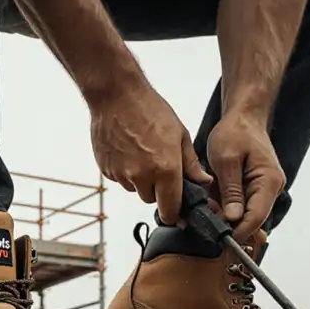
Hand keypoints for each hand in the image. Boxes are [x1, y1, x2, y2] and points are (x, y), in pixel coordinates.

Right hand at [90, 86, 213, 224]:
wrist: (116, 95)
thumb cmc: (150, 110)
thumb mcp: (180, 135)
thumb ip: (191, 164)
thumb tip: (203, 182)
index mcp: (165, 170)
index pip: (170, 211)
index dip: (175, 213)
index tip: (177, 210)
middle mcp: (141, 176)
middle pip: (151, 200)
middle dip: (157, 190)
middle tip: (159, 166)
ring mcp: (121, 174)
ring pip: (135, 189)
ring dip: (140, 179)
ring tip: (141, 152)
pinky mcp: (106, 169)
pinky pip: (120, 179)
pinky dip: (125, 170)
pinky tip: (127, 149)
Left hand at [207, 115, 285, 240]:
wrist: (243, 118)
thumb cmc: (236, 132)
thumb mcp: (226, 160)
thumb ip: (231, 190)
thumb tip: (234, 218)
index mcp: (268, 181)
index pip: (256, 217)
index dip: (239, 231)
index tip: (220, 238)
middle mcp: (271, 188)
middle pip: (252, 218)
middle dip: (229, 223)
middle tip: (206, 218)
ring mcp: (264, 189)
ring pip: (245, 213)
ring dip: (226, 214)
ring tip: (207, 205)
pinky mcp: (255, 188)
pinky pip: (241, 204)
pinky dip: (226, 205)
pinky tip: (212, 198)